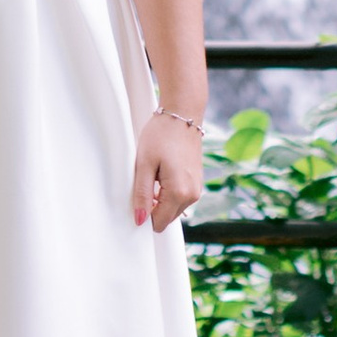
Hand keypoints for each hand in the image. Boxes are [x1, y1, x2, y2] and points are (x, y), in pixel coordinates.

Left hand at [132, 109, 201, 231]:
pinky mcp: (197, 182)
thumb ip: (142, 194)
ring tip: (155, 173)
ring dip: (161, 198)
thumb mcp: (144, 164)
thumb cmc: (161, 134)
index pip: (159, 222)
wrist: (182, 114)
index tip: (138, 195)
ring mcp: (197, 189)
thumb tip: (140, 220)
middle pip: (167, 217)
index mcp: (179, 193)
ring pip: (173, 208)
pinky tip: (163, 171)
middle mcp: (192, 195)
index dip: (145, 214)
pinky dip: (169, 191)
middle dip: (154, 205)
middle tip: (146, 179)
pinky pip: (180, 197)